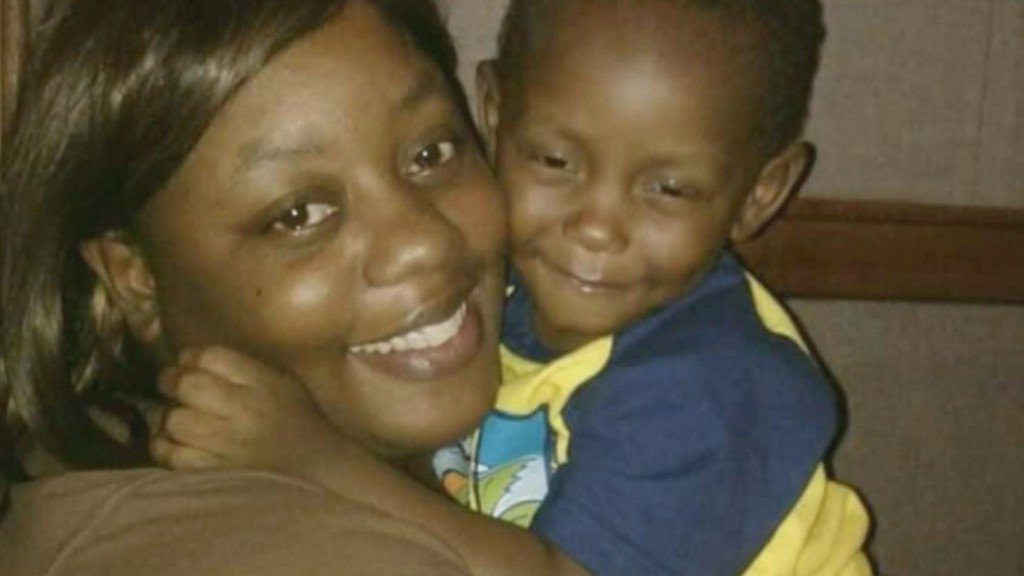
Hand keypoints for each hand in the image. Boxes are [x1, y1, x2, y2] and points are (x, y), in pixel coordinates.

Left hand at [151, 346, 340, 477]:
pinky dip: (165, 447)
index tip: (188, 363)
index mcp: (260, 382)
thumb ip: (242, 367)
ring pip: (175, 421)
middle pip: (187, 386)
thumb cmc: (296, 416)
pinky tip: (174, 442)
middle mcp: (243, 411)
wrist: (316, 464)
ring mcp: (228, 444)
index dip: (189, 356)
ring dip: (169, 416)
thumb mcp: (281, 379)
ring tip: (177, 416)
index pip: (209, 357)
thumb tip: (192, 359)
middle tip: (173, 387)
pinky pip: (174, 457)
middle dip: (171, 382)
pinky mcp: (217, 472)